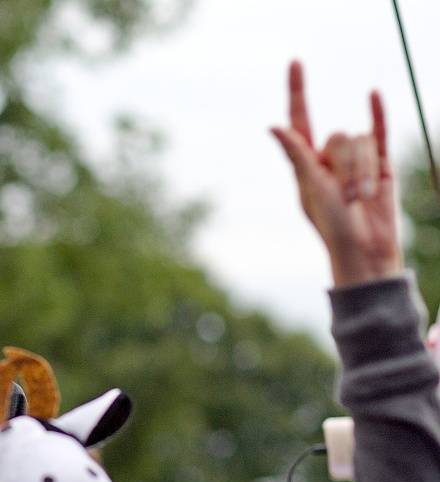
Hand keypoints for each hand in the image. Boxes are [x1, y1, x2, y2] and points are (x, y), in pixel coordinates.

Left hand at [271, 61, 401, 286]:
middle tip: (348, 196)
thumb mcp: (310, 188)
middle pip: (340, 136)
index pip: (301, 117)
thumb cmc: (332, 224)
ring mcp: (355, 158)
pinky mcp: (381, 163)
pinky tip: (372, 94)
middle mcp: (328, 155)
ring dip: (365, 171)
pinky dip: (377, 113)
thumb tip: (274, 125)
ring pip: (361, 141)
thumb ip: (297, 154)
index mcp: (305, 161)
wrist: (365, 247)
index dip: (298, 90)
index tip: (296, 62)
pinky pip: (378, 131)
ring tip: (362, 197)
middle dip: (347, 167)